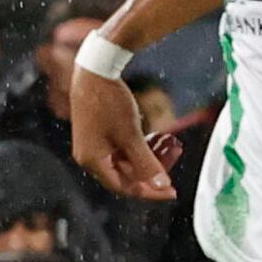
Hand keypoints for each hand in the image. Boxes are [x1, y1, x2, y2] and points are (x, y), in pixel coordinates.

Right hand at [71, 61, 176, 201]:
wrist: (95, 70)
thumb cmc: (110, 102)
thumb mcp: (131, 136)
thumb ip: (146, 163)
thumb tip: (162, 185)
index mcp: (93, 161)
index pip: (124, 187)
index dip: (150, 191)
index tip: (171, 191)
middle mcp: (88, 156)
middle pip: (124, 176)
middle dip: (150, 173)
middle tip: (172, 170)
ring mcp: (91, 144)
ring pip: (123, 162)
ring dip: (146, 159)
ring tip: (168, 151)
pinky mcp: (96, 132)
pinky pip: (120, 149)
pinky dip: (138, 148)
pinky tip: (155, 141)